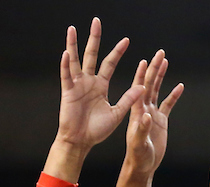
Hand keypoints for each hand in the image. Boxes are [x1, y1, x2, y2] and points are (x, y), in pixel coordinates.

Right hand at [56, 19, 144, 150]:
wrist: (81, 141)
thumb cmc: (97, 130)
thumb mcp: (117, 113)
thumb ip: (129, 99)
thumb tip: (143, 86)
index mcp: (101, 85)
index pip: (110, 63)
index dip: (118, 51)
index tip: (126, 40)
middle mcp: (89, 81)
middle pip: (92, 55)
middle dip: (94, 38)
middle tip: (97, 21)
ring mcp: (77, 85)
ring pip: (75, 60)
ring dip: (73, 45)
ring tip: (73, 29)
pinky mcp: (68, 92)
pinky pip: (66, 75)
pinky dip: (66, 64)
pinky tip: (66, 53)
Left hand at [123, 51, 183, 174]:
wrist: (142, 165)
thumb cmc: (137, 156)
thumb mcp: (138, 143)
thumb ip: (142, 129)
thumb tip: (147, 115)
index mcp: (136, 112)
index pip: (138, 89)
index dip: (141, 75)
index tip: (145, 61)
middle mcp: (143, 109)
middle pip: (149, 84)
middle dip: (154, 68)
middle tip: (159, 53)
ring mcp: (152, 113)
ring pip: (157, 90)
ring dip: (161, 76)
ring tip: (165, 61)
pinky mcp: (161, 120)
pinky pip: (168, 104)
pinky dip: (173, 95)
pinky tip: (179, 85)